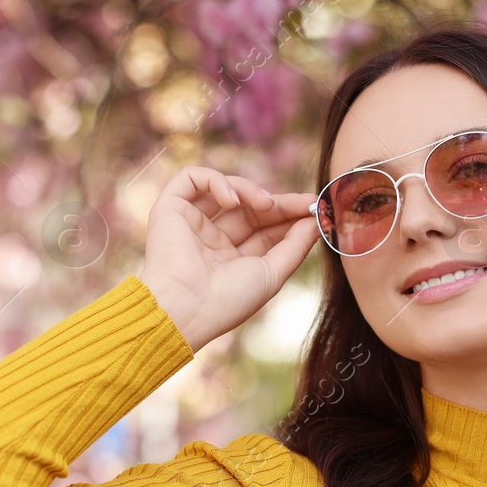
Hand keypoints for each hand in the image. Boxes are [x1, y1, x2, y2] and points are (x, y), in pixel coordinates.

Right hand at [139, 165, 320, 351]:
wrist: (187, 307)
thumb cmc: (229, 300)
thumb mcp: (272, 273)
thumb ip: (295, 246)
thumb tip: (316, 221)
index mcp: (232, 260)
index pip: (264, 229)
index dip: (288, 216)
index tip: (313, 208)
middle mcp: (211, 240)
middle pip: (249, 209)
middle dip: (278, 203)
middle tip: (303, 202)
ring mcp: (191, 223)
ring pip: (225, 189)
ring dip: (251, 190)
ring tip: (266, 204)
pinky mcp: (170, 209)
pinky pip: (192, 179)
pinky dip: (216, 181)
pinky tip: (231, 200)